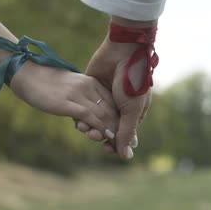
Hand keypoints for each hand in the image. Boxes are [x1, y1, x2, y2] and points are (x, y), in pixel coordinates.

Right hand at [9, 60, 118, 138]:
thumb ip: (82, 97)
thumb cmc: (45, 82)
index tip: (128, 133)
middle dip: (122, 128)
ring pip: (104, 114)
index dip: (122, 118)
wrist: (26, 73)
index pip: (113, 101)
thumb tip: (89, 113)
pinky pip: (91, 117)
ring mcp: (79, 94)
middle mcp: (89, 87)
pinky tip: (109, 136)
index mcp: (91, 82)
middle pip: (112, 109)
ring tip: (123, 145)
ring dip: (115, 131)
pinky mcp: (69, 103)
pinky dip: (102, 128)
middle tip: (131, 144)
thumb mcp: (69, 87)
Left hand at [77, 17, 155, 158]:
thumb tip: (126, 157)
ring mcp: (103, 98)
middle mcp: (118, 107)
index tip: (106, 148)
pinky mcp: (90, 89)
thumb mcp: (131, 109)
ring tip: (84, 129)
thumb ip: (126, 132)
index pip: (123, 135)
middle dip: (99, 135)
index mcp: (133, 112)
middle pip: (106, 129)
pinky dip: (80, 114)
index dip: (115, 143)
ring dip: (89, 126)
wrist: (122, 52)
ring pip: (93, 119)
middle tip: (93, 136)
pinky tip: (77, 120)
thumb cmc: (132, 81)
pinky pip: (83, 106)